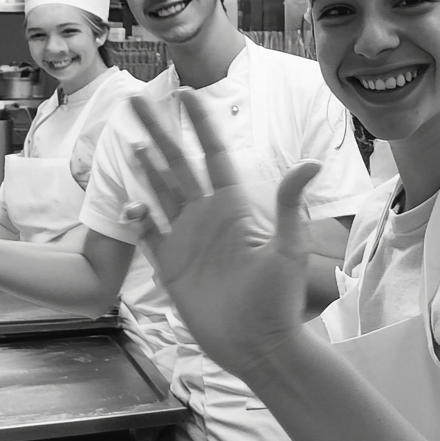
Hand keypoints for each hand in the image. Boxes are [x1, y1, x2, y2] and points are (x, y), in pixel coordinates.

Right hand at [127, 91, 320, 378]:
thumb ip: (290, 204)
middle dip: (158, 131)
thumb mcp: (289, 249)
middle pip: (177, 163)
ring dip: (145, 167)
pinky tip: (128, 201)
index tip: (187, 92)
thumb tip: (311, 162)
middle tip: (134, 101)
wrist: (259, 347)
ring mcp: (188, 240)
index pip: (213, 152)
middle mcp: (208, 216)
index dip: (200, 123)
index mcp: (234, 205)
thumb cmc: (279, 301)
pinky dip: (137, 218)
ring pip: (160, 192)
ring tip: (129, 139)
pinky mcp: (172, 266)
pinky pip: (149, 235)